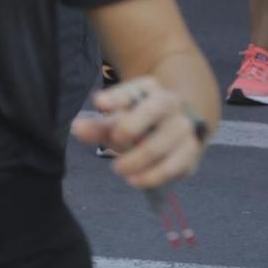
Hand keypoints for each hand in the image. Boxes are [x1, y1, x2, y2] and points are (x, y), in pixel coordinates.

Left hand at [71, 77, 204, 189]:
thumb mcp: (116, 118)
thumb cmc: (138, 120)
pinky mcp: (190, 152)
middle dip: (128, 128)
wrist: (176, 126)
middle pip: (152, 112)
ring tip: (118, 168)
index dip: (115, 98)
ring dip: (136, 159)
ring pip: (160, 144)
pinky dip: (152, 176)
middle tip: (114, 141)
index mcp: (148, 88)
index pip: (131, 90)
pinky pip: (173, 167)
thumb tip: (77, 128)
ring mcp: (184, 127)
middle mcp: (170, 103)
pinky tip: (135, 180)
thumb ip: (96, 125)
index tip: (99, 103)